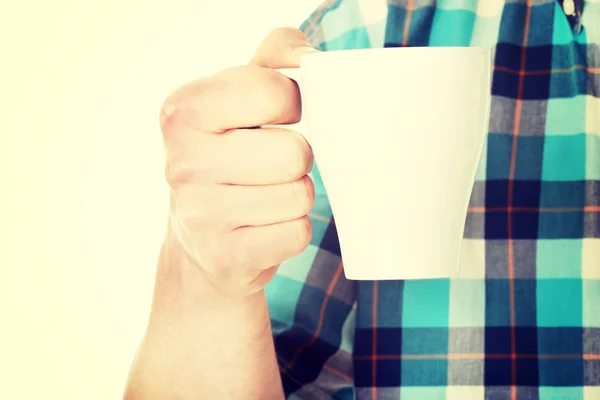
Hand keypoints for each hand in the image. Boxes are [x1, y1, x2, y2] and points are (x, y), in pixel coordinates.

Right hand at [159, 27, 318, 296]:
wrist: (198, 241)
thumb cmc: (229, 155)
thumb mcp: (240, 96)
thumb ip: (274, 57)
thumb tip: (309, 58)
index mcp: (183, 112)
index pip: (271, 91)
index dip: (292, 102)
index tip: (281, 115)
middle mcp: (183, 164)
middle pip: (295, 153)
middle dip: (297, 158)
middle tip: (272, 165)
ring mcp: (201, 216)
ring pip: (300, 196)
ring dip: (296, 195)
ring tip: (267, 195)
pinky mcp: (226, 257)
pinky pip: (296, 234)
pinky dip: (292, 229)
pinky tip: (265, 226)